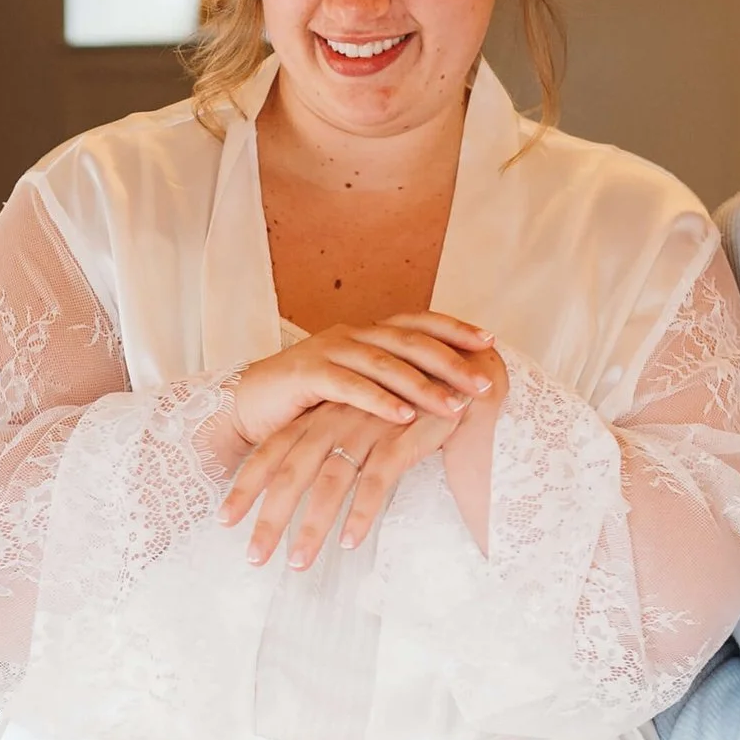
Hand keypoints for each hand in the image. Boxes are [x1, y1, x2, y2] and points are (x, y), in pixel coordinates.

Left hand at [223, 368, 496, 568]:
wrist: (458, 375)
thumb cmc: (402, 408)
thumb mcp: (357, 426)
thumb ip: (331, 454)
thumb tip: (303, 494)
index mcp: (317, 419)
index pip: (270, 454)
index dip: (246, 487)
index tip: (223, 521)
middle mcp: (334, 421)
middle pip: (291, 474)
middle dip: (269, 518)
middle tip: (253, 558)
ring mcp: (366, 428)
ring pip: (329, 482)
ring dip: (312, 526)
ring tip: (298, 564)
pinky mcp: (400, 436)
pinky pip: (375, 481)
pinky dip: (361, 512)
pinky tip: (349, 542)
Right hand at [228, 313, 496, 448]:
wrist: (248, 407)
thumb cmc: (308, 405)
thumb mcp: (357, 392)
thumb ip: (391, 388)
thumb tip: (445, 397)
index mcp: (365, 334)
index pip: (418, 323)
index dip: (455, 328)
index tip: (491, 342)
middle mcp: (350, 335)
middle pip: (409, 341)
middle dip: (450, 361)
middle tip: (483, 383)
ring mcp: (328, 351)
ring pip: (384, 363)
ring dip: (422, 386)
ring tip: (454, 406)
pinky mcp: (306, 374)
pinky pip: (349, 386)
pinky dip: (378, 401)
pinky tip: (402, 416)